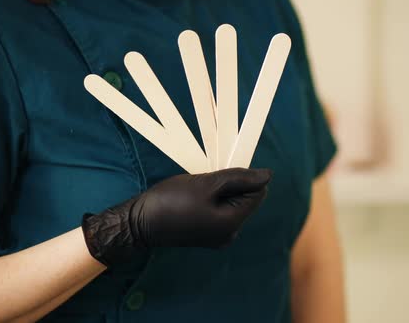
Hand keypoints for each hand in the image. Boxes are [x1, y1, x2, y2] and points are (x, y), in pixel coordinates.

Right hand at [81, 168, 271, 266]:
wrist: (139, 223)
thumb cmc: (171, 201)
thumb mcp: (207, 184)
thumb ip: (239, 178)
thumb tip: (268, 175)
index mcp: (233, 223)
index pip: (257, 193)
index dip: (244, 177)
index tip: (221, 170)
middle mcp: (230, 234)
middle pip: (245, 199)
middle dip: (230, 185)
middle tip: (204, 181)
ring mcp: (218, 237)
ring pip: (231, 204)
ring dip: (220, 192)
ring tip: (197, 190)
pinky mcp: (207, 235)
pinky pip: (219, 212)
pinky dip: (211, 201)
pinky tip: (193, 198)